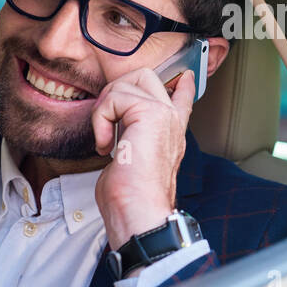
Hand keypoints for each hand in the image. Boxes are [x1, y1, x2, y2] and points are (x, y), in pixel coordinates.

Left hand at [91, 67, 195, 254]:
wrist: (139, 210)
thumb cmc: (131, 198)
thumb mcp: (130, 163)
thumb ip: (131, 142)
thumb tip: (113, 140)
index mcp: (171, 133)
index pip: (183, 99)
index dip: (182, 85)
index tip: (185, 78)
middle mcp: (171, 121)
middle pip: (147, 77)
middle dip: (116, 89)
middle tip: (106, 119)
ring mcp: (164, 114)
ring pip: (127, 83)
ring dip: (104, 109)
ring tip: (104, 138)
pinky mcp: (150, 113)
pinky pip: (115, 98)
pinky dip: (101, 119)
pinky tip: (105, 144)